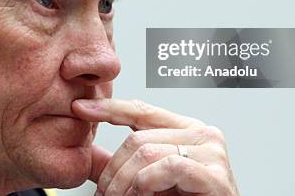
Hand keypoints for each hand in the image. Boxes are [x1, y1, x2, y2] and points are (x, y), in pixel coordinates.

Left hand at [72, 99, 238, 195]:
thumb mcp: (151, 182)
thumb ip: (128, 166)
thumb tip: (91, 156)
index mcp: (186, 130)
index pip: (141, 110)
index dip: (109, 108)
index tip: (80, 107)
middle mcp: (202, 135)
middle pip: (138, 138)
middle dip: (113, 171)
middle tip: (104, 195)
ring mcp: (211, 152)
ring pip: (147, 152)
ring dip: (126, 184)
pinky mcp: (215, 174)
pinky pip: (168, 167)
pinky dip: (147, 185)